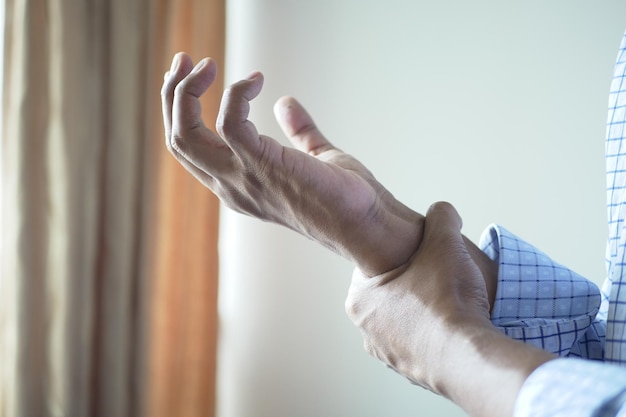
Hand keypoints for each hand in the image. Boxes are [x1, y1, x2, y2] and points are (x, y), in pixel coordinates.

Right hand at [161, 53, 421, 275]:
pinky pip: (229, 122)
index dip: (179, 111)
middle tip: (187, 61)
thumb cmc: (344, 197)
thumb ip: (298, 132)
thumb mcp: (313, 158)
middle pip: (177, 140)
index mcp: (237, 184)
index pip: (188, 149)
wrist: (364, 223)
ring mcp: (243, 178)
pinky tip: (257, 80)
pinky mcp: (263, 165)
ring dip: (187, 92)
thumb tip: (285, 103)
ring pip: (185, 135)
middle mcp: (231, 185)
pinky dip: (236, 93)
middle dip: (172, 95)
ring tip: (206, 64)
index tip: (192, 75)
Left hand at [345, 202, 553, 416]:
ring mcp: (389, 355)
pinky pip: (425, 344)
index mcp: (360, 299)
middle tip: (445, 278)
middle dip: (420, 283)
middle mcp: (366, 330)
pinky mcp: (413, 373)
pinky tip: (459, 326)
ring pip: (410, 320)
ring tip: (456, 303)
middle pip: (395, 293)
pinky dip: (440, 335)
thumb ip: (440, 218)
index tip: (428, 255)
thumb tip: (442, 210)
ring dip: (430, 311)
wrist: (469, 359)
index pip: (378, 264)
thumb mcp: (444, 243)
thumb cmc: (447, 300)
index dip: (408, 254)